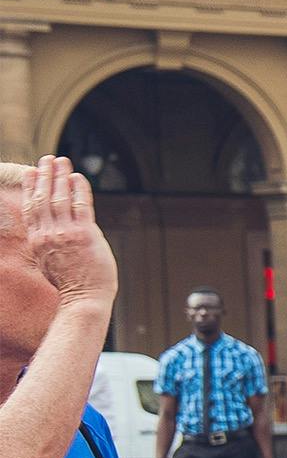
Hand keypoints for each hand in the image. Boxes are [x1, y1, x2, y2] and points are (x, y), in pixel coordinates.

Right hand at [11, 159, 115, 315]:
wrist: (84, 298)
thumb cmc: (71, 282)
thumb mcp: (49, 261)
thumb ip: (48, 242)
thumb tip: (51, 231)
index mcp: (37, 241)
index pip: (30, 208)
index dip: (30, 187)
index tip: (31, 172)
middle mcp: (48, 234)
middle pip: (42, 198)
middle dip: (44, 175)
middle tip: (47, 159)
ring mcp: (65, 233)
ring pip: (60, 198)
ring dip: (60, 176)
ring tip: (62, 161)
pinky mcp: (85, 234)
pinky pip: (80, 205)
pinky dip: (78, 189)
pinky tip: (78, 177)